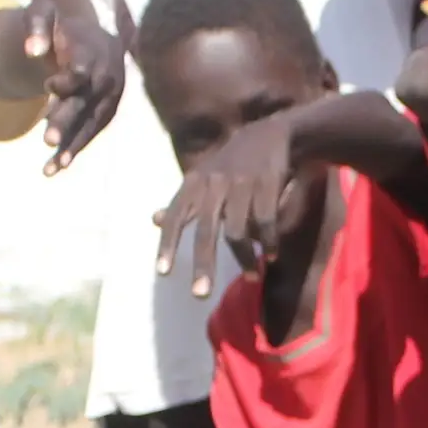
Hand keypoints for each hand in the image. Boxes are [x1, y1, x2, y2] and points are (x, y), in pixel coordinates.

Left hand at [34, 0, 128, 174]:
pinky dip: (76, 148)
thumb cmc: (60, 25)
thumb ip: (36, 24)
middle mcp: (107, 76)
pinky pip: (92, 131)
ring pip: (90, 123)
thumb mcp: (43, 12)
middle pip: (85, 102)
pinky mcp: (108, 112)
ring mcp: (110, 97)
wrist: (92, 37)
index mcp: (93, 51)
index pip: (81, 71)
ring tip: (52, 167)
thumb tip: (32, 50)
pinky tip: (58, 166)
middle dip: (68, 121)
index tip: (48, 87)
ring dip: (72, 145)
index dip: (67, 81)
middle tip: (47, 141)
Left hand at [155, 104, 302, 296]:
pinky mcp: (267, 183)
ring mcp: (241, 183)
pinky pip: (266, 222)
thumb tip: (154, 220)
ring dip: (246, 258)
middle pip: (206, 231)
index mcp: (195, 182)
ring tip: (254, 275)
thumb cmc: (232, 162)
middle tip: (201, 295)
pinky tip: (272, 254)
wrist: (271, 133)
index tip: (163, 273)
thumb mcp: (203, 179)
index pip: (177, 216)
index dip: (168, 244)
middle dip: (204, 265)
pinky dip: (269, 242)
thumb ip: (183, 203)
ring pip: (237, 231)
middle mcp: (214, 183)